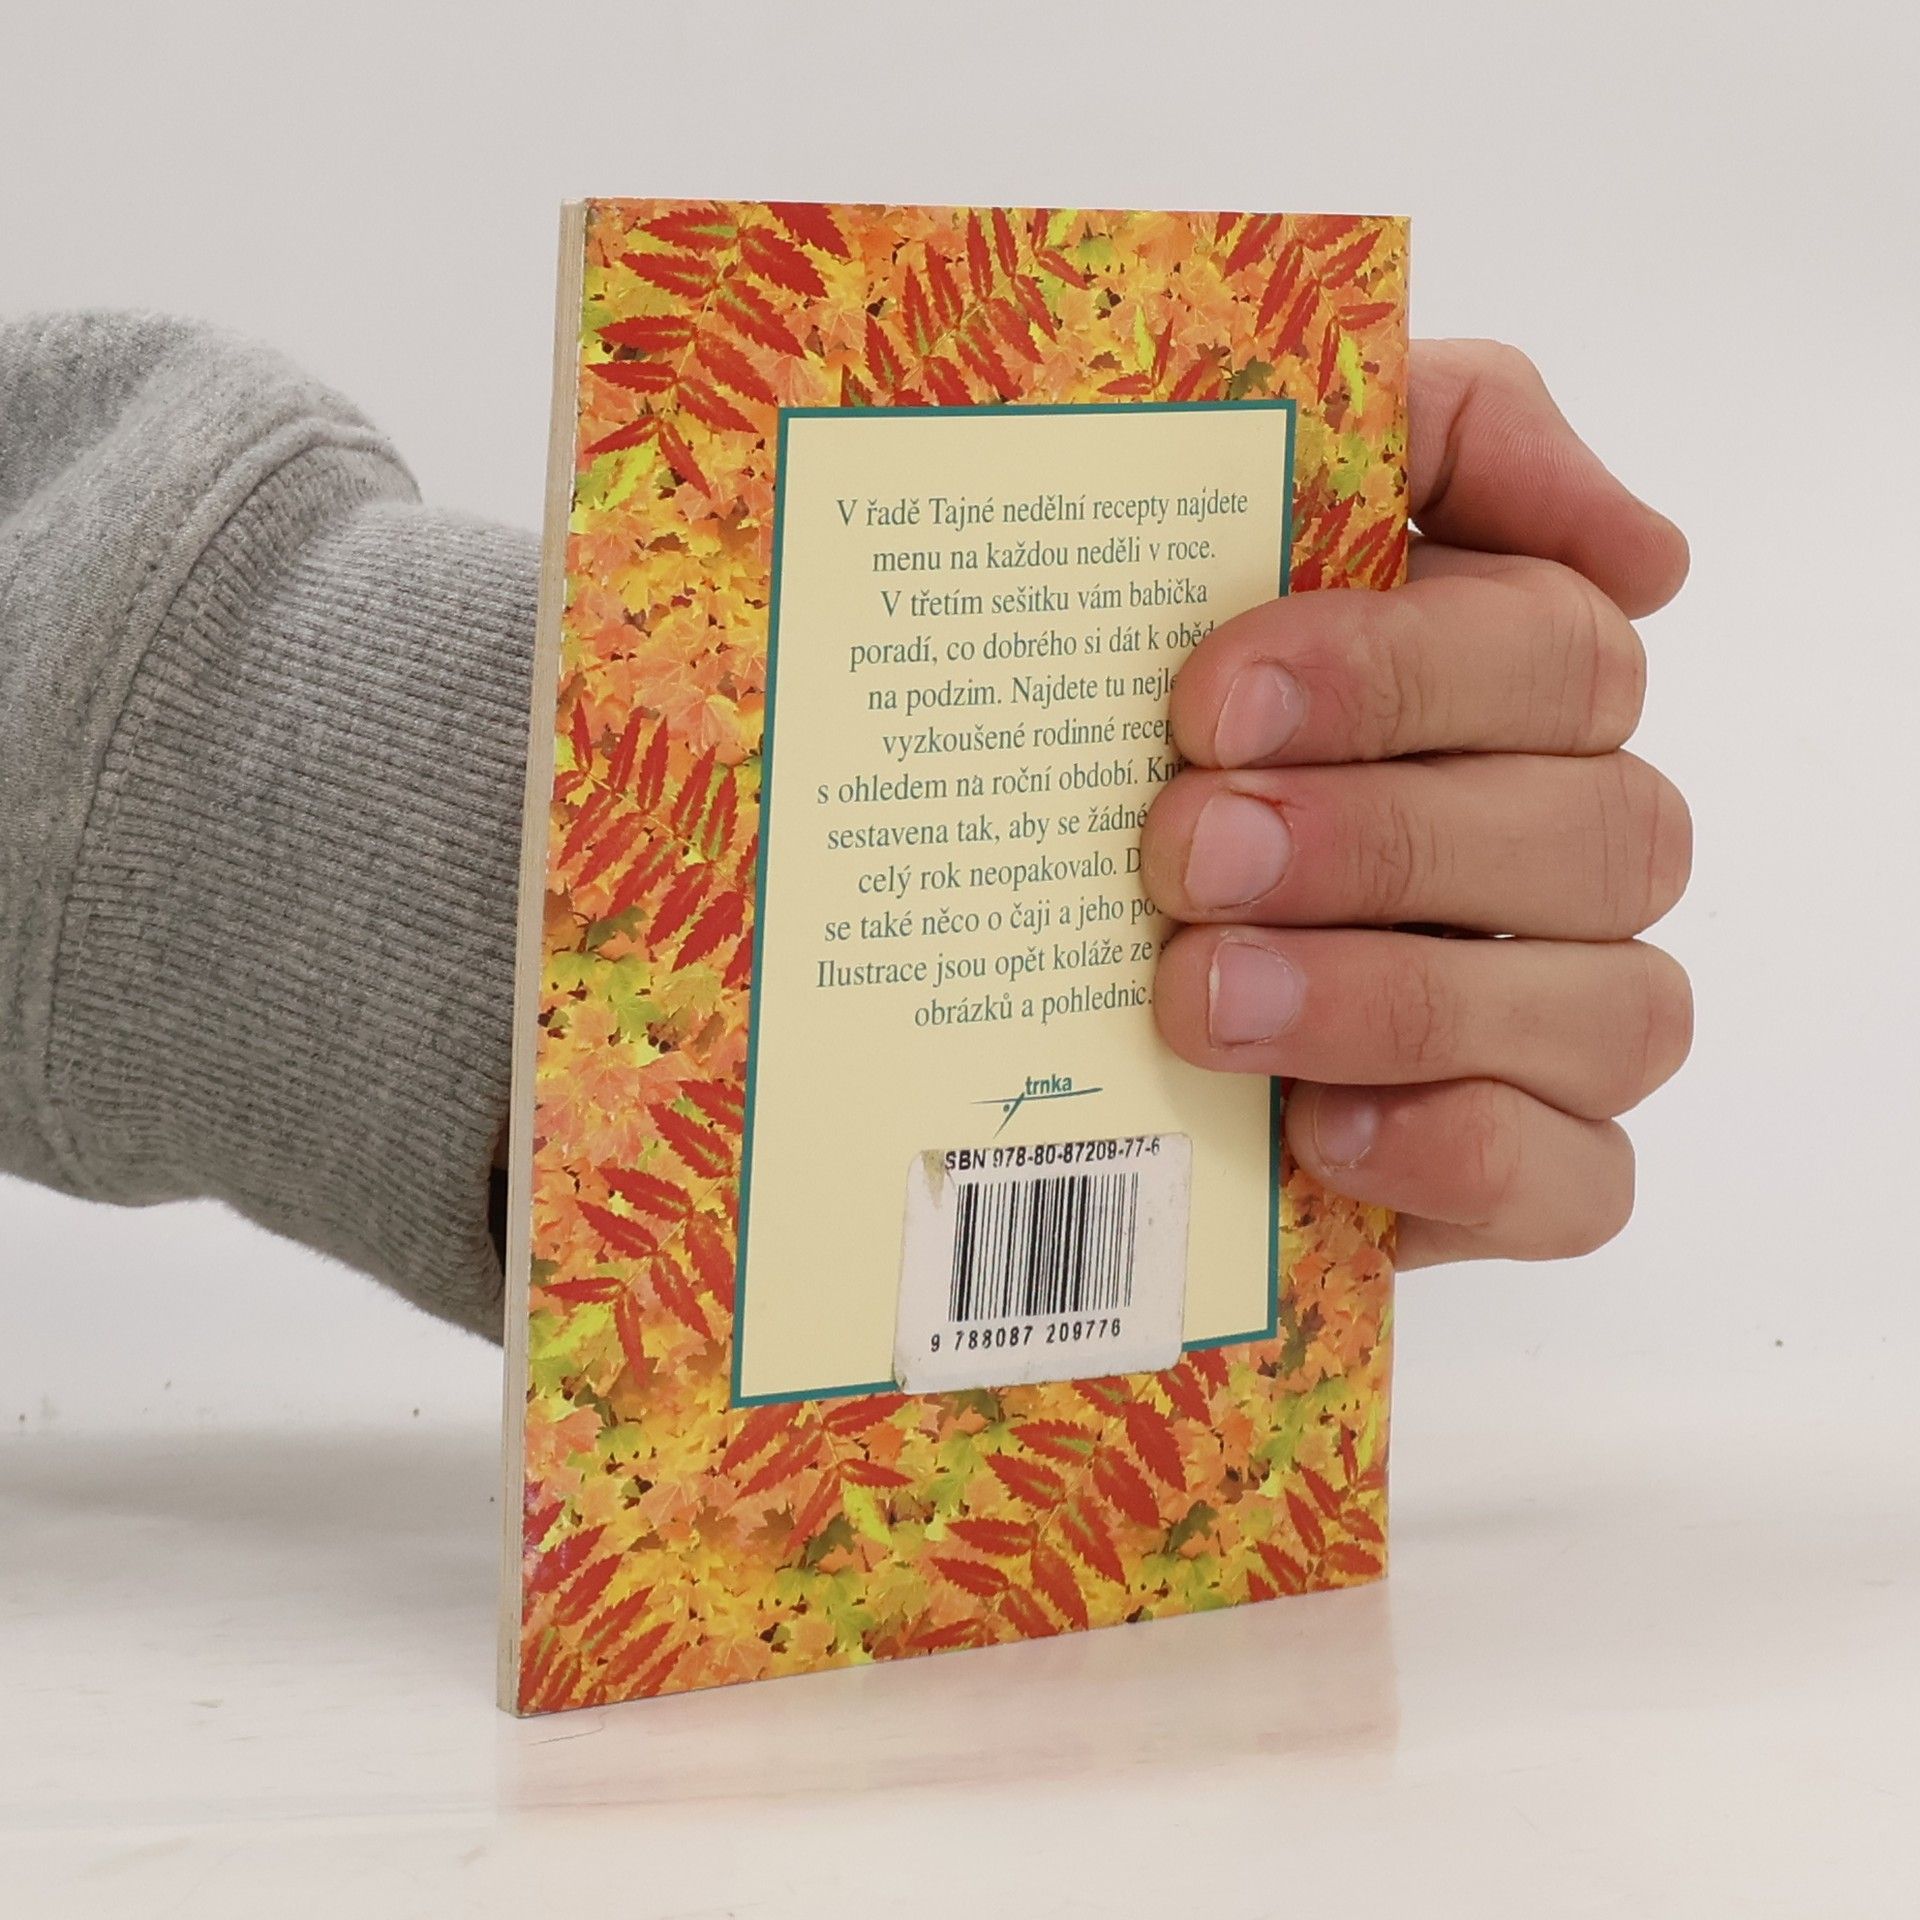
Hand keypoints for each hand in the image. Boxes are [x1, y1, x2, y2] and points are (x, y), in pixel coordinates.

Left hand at [1145, 341, 1692, 1268]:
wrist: (1031, 949)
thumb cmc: (1150, 726)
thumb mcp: (1245, 509)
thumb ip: (1440, 433)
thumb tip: (1648, 549)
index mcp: (1514, 688)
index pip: (1555, 653)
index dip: (1397, 674)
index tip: (1210, 703)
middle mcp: (1568, 844)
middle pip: (1599, 832)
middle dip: (1381, 841)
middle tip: (1187, 854)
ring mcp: (1563, 1012)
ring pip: (1612, 1009)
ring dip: (1401, 1000)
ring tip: (1204, 998)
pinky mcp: (1526, 1165)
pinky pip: (1583, 1183)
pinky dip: (1464, 1157)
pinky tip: (1316, 1129)